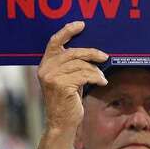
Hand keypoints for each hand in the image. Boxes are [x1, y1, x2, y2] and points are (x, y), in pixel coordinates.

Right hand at [36, 21, 108, 136]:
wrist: (61, 123)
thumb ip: (71, 64)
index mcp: (45, 64)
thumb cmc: (67, 101)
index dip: (67, 31)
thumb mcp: (67, 79)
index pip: (54, 42)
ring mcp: (52, 77)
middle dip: (91, 53)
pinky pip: (84, 74)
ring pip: (80, 64)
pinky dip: (96, 77)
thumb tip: (90, 52)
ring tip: (101, 76)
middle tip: (104, 56)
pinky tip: (102, 82)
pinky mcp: (61, 85)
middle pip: (72, 52)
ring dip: (95, 70)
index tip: (81, 25)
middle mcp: (45, 69)